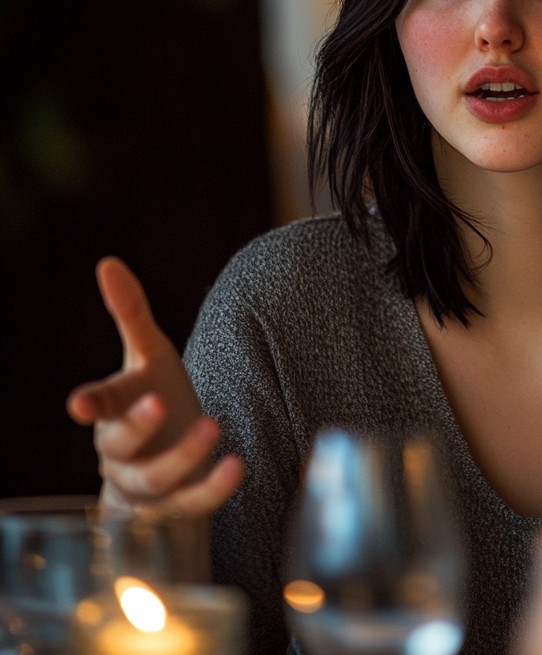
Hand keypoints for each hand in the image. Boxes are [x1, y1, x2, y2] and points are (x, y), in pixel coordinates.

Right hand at [67, 257, 243, 514]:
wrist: (169, 460)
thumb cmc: (155, 395)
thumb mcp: (149, 354)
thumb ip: (131, 313)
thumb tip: (108, 262)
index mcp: (115, 410)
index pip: (99, 406)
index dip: (92, 403)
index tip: (80, 402)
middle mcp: (124, 452)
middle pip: (120, 445)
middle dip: (137, 426)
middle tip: (159, 404)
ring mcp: (150, 483)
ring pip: (156, 478)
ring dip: (182, 455)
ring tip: (213, 426)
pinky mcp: (180, 504)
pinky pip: (193, 504)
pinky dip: (213, 489)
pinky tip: (237, 466)